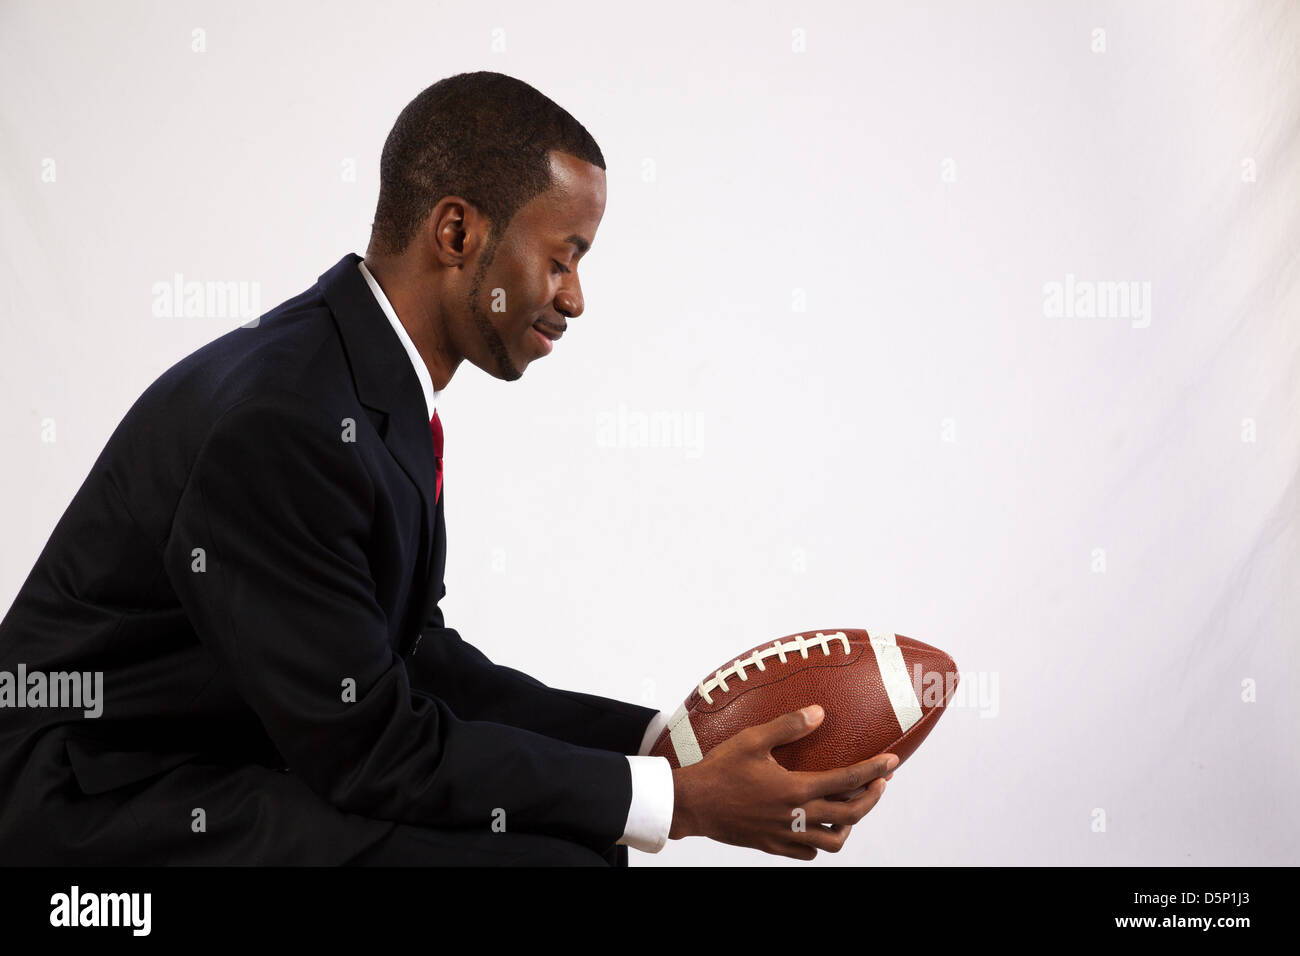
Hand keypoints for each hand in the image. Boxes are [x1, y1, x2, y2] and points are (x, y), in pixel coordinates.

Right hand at [669, 704, 896, 859]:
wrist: (693, 804)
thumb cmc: (720, 769)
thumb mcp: (753, 739)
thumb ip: (789, 726)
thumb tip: (819, 712)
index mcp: (796, 789)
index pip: (848, 780)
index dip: (875, 770)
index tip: (893, 762)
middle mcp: (796, 816)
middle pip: (851, 815)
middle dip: (872, 798)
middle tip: (880, 782)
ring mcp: (786, 835)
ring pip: (834, 842)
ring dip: (849, 824)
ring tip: (851, 807)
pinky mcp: (773, 846)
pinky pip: (808, 853)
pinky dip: (821, 841)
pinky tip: (818, 826)